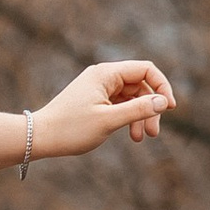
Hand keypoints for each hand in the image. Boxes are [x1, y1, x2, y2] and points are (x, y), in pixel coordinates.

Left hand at [33, 59, 175, 155]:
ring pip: (131, 98)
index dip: (162, 86)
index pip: (145, 69)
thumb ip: (138, 109)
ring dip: (140, 116)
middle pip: (140, 85)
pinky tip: (131, 135)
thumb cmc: (70, 129)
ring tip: (140, 139)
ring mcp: (98, 88)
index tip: (170, 108)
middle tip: (154, 134)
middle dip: (150, 108)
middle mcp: (103, 76)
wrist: (39, 138)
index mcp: (106, 73)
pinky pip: (119, 105)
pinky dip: (127, 118)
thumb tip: (164, 101)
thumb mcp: (109, 121)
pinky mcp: (95, 101)